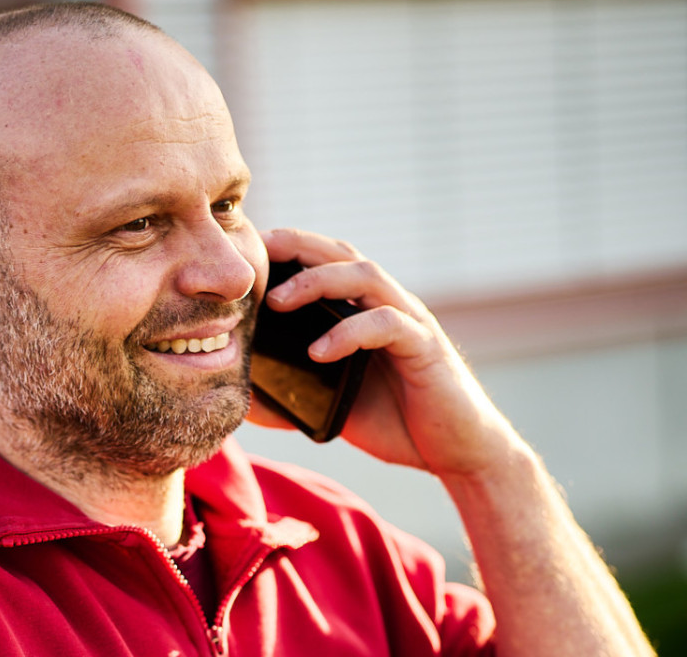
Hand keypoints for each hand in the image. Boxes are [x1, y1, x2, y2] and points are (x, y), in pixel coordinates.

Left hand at [249, 228, 520, 478]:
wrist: (457, 454)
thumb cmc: (395, 422)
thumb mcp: (331, 405)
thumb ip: (291, 397)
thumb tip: (242, 398)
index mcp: (362, 309)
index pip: (323, 260)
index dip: (286, 248)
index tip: (245, 250)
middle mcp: (386, 304)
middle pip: (341, 253)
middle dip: (296, 245)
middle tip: (255, 253)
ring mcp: (409, 321)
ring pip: (365, 276)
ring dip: (317, 280)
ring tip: (277, 301)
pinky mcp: (426, 348)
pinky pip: (387, 324)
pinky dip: (348, 332)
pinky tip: (318, 352)